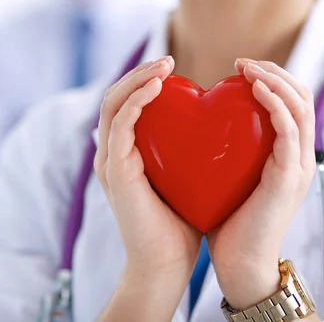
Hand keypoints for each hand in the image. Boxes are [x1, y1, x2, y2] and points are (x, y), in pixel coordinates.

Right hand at [95, 56, 202, 320]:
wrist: (166, 263)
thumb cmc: (180, 222)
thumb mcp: (185, 175)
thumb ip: (186, 150)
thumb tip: (214, 126)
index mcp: (126, 153)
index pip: (126, 105)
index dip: (144, 81)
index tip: (173, 68)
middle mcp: (111, 153)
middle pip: (115, 97)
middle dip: (139, 73)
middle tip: (167, 60)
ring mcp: (109, 161)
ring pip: (112, 105)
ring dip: (137, 79)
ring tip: (164, 66)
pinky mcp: (114, 171)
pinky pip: (120, 125)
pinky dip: (137, 101)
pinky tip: (159, 88)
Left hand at [207, 59, 316, 309]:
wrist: (238, 263)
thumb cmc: (226, 221)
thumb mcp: (226, 175)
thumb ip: (222, 150)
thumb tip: (195, 125)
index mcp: (284, 155)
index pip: (290, 102)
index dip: (270, 78)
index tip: (238, 67)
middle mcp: (298, 157)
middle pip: (302, 96)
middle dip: (274, 71)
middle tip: (242, 62)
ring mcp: (297, 166)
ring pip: (301, 106)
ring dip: (275, 80)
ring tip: (248, 68)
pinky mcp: (289, 178)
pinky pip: (289, 130)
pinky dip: (274, 104)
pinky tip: (254, 89)